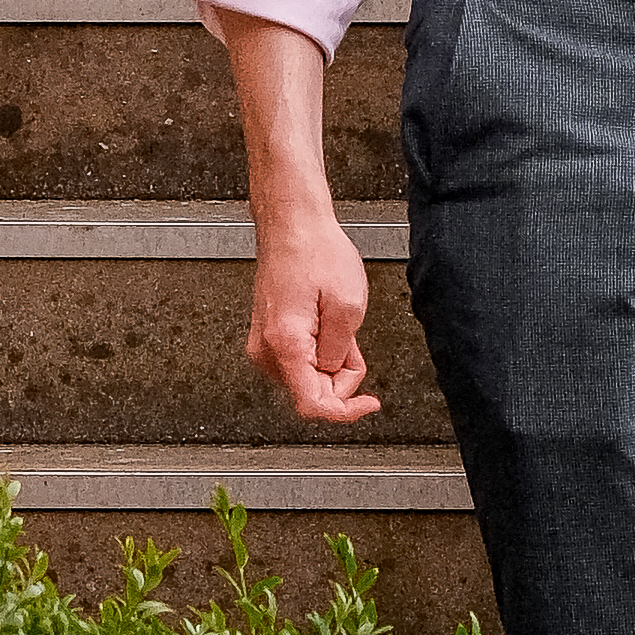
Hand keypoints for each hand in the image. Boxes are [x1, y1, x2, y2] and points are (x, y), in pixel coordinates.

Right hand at [244, 187, 383, 423]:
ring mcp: (265, 344)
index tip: (368, 404)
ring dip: (332, 360)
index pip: (312, 405)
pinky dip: (321, 350)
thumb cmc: (314, 250)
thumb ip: (341, 354)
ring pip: (308, 377)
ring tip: (338, 321)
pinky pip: (301, 360)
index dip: (345, 412)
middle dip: (341, 375)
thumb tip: (333, 378)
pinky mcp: (270, 336)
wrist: (291, 222)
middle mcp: (267, 351)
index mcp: (285, 345)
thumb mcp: (347, 304)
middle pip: (312, 392)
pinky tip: (325, 321)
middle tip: (352, 338)